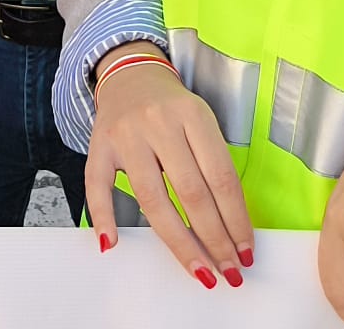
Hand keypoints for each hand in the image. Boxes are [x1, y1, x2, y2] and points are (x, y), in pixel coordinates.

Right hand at [84, 44, 252, 290]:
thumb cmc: (172, 107)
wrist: (129, 73)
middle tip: (230, 270)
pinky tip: (112, 242)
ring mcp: (126, 135)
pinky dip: (103, 215)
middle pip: (191, 192)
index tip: (247, 252)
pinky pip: (97, 185)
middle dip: (214, 239)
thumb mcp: (200, 120)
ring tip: (200, 271)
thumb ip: (213, 163)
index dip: (236, 220)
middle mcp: (159, 123)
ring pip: (152, 198)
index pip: (221, 177)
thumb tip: (231, 225)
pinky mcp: (99, 145)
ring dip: (179, 242)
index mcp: (192, 115)